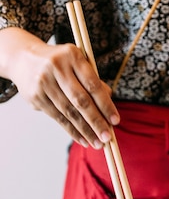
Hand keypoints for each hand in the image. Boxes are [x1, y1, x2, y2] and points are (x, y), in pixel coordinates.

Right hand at [1, 28, 119, 147]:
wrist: (23, 58)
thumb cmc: (60, 64)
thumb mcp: (77, 64)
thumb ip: (94, 82)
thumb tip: (109, 106)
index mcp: (72, 55)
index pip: (93, 85)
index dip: (105, 105)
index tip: (115, 121)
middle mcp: (57, 67)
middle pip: (81, 100)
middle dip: (96, 122)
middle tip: (107, 138)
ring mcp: (44, 82)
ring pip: (69, 112)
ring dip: (85, 130)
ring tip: (97, 143)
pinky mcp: (36, 96)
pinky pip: (58, 117)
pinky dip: (72, 131)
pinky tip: (83, 140)